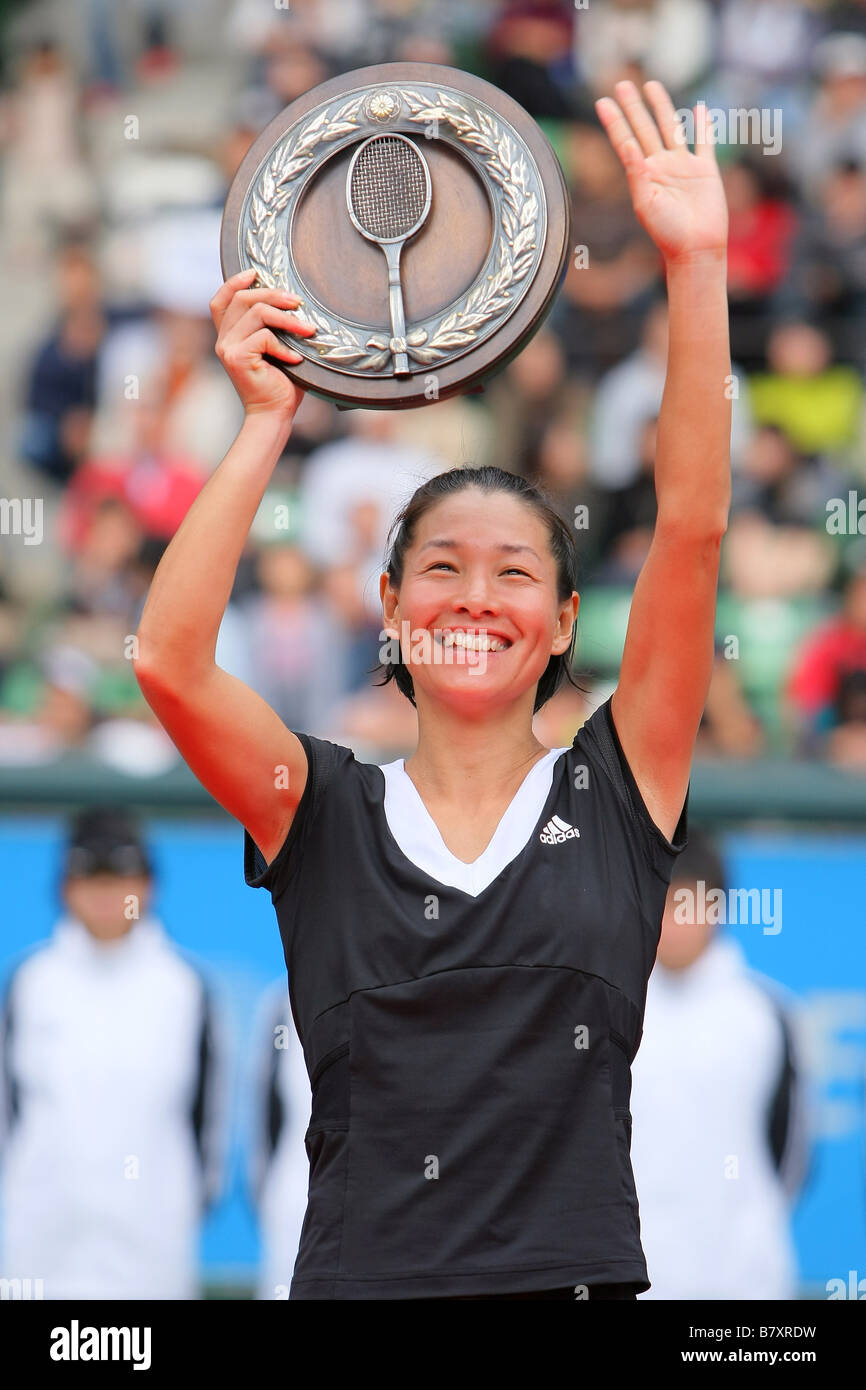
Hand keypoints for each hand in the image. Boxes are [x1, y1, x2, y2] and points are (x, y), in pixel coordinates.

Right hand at [209, 267, 316, 418]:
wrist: (274, 415)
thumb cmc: (281, 383)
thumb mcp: (278, 348)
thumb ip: (275, 327)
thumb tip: (294, 301)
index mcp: (230, 335)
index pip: (222, 299)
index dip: (235, 281)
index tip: (256, 273)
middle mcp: (223, 339)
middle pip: (244, 299)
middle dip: (274, 294)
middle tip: (299, 303)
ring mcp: (227, 347)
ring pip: (257, 313)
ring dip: (288, 319)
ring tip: (308, 330)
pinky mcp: (236, 357)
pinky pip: (265, 337)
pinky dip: (285, 346)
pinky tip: (296, 359)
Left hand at [595, 80, 727, 265]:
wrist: (696, 249)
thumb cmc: (668, 232)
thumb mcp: (646, 204)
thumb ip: (636, 173)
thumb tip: (627, 144)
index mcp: (643, 175)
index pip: (625, 140)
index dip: (614, 121)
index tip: (602, 102)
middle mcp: (661, 167)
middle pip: (644, 128)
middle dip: (633, 107)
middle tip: (621, 84)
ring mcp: (683, 166)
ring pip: (670, 128)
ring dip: (661, 107)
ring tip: (651, 86)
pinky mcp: (705, 170)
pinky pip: (704, 142)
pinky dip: (703, 125)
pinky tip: (700, 109)